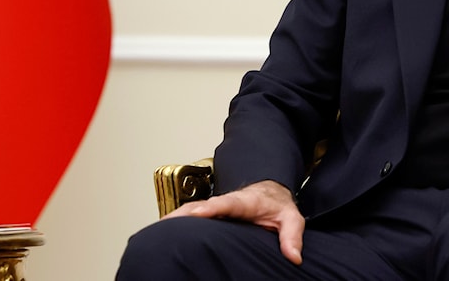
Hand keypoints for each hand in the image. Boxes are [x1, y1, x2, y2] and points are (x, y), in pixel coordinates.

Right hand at [164, 180, 304, 264]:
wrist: (271, 193)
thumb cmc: (278, 206)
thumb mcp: (291, 218)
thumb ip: (292, 235)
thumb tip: (293, 256)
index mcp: (244, 202)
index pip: (225, 204)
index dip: (209, 208)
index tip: (195, 213)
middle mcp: (225, 202)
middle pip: (200, 206)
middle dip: (181, 214)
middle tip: (163, 226)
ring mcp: (216, 206)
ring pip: (191, 210)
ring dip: (174, 219)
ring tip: (155, 232)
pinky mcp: (210, 213)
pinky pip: (191, 216)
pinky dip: (176, 222)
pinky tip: (163, 234)